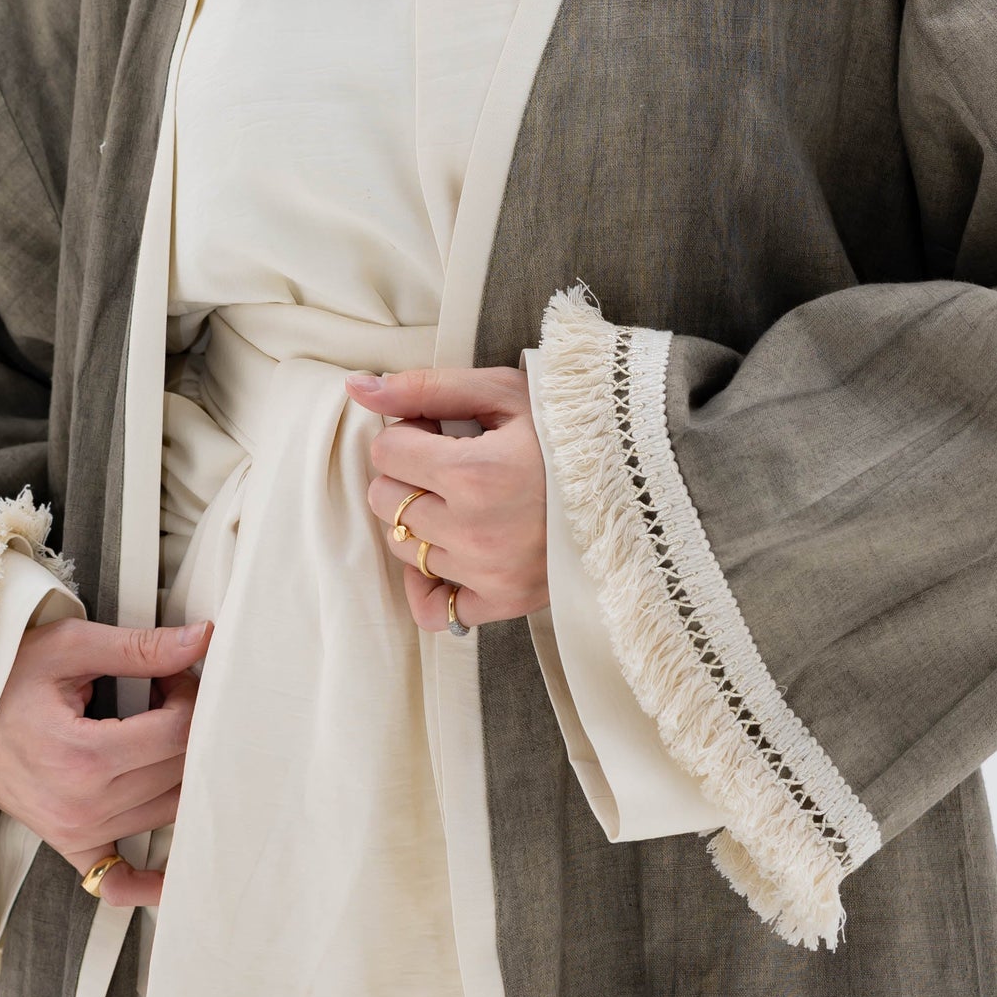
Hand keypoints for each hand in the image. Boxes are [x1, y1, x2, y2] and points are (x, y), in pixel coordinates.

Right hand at [0, 617, 210, 907]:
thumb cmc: (8, 680)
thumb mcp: (70, 647)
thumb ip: (139, 648)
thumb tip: (202, 639)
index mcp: (84, 755)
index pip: (176, 732)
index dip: (188, 696)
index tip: (170, 676)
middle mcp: (84, 804)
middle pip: (178, 770)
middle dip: (186, 727)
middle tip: (165, 698)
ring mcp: (79, 832)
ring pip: (168, 811)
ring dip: (177, 771)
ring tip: (154, 735)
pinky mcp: (72, 846)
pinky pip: (117, 881)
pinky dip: (149, 880)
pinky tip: (172, 871)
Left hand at [349, 365, 548, 632]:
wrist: (640, 481)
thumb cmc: (572, 428)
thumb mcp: (503, 392)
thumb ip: (426, 388)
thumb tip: (356, 388)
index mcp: (474, 473)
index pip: (387, 453)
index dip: (411, 434)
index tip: (444, 430)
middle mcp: (475, 530)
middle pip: (387, 502)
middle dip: (409, 475)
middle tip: (454, 463)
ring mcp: (488, 572)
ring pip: (405, 548)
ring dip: (423, 521)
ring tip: (468, 499)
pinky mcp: (504, 601)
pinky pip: (434, 608)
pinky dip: (430, 584)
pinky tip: (450, 552)